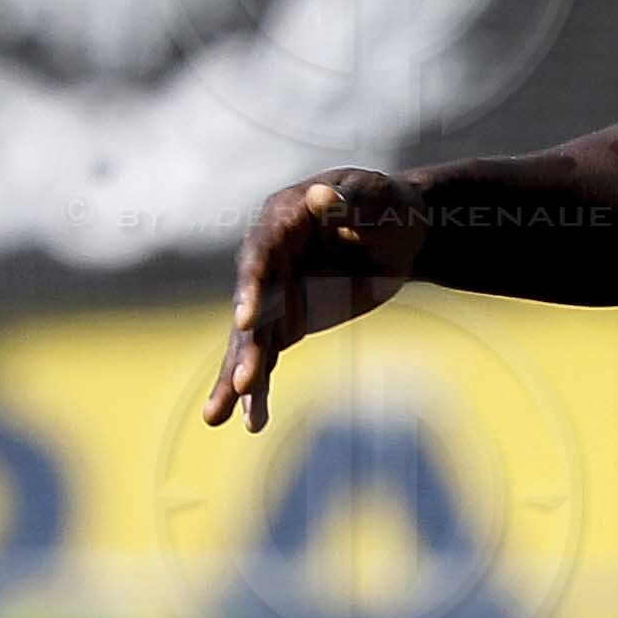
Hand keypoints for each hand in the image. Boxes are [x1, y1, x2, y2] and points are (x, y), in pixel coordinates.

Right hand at [207, 168, 425, 430]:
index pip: (260, 255)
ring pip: (250, 341)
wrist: (398, 231)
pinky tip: (247, 422)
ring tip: (219, 416)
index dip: (252, 287)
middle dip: (245, 345)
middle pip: (250, 305)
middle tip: (240, 380)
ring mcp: (272, 294)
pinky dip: (257, 389)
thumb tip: (323, 195)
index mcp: (281, 221)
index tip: (247, 320)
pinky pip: (266, 358)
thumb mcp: (374, 195)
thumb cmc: (386, 204)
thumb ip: (348, 198)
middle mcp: (266, 260)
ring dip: (238, 377)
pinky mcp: (285, 322)